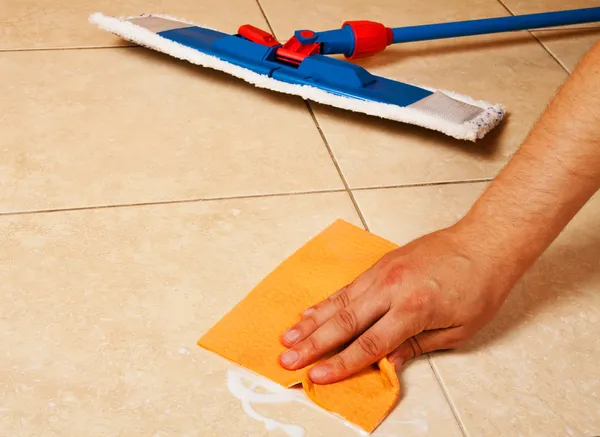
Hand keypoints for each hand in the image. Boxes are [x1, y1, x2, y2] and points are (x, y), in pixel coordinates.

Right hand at [278, 224, 518, 383]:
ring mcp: (383, 273)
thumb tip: (386, 364)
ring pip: (339, 301)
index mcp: (413, 308)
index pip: (369, 344)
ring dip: (311, 321)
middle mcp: (391, 288)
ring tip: (288, 336)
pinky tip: (310, 312)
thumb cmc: (478, 287)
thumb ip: (416, 346)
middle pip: (344, 322)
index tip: (317, 376)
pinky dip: (327, 301)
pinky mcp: (381, 265)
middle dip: (313, 344)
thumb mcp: (458, 330)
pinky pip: (348, 287)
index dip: (341, 363)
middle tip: (287, 359)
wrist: (484, 243)